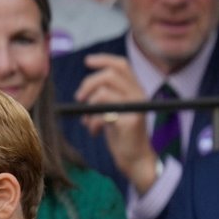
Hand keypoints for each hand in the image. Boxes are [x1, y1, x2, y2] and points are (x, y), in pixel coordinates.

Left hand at [74, 53, 158, 193]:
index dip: (104, 60)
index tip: (87, 61)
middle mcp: (139, 95)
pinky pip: (103, 114)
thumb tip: (86, 87)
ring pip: (103, 93)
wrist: (134, 158)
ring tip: (87, 121)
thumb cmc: (121, 135)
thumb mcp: (113, 110)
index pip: (122, 65)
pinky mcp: (130, 122)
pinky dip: (93, 122)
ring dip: (89, 107)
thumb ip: (106, 96)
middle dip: (88, 85)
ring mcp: (136, 108)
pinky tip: (94, 131)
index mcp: (135, 90)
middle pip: (109, 76)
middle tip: (79, 98)